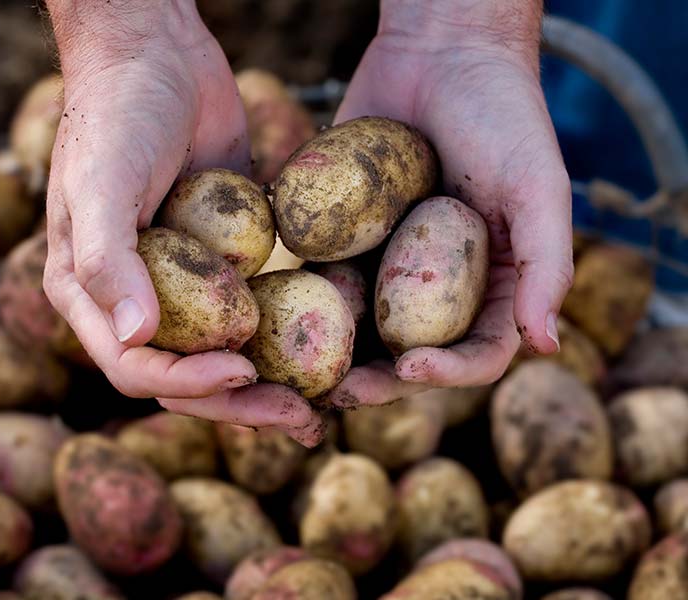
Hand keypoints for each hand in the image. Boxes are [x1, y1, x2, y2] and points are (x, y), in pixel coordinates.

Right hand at [43, 8, 322, 444]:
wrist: (158, 54)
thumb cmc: (116, 113)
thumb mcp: (100, 181)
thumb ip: (107, 259)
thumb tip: (135, 336)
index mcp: (90, 296)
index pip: (137, 367)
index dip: (188, 382)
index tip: (245, 371)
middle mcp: (134, 298)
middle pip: (187, 375)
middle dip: (241, 402)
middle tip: (303, 416)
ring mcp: (183, 281)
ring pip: (226, 352)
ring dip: (270, 382)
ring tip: (322, 403)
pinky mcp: (225, 258)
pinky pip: (255, 307)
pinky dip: (286, 333)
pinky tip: (327, 347)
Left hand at [329, 14, 572, 406]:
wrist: (442, 52)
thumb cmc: (503, 114)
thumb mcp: (538, 186)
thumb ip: (548, 264)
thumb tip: (549, 344)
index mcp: (494, 286)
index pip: (478, 353)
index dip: (449, 374)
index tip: (409, 370)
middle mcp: (440, 285)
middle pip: (411, 354)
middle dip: (379, 381)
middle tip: (340, 392)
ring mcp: (390, 264)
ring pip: (360, 329)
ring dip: (332, 356)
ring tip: (300, 372)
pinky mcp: (346, 238)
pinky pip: (324, 279)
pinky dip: (303, 303)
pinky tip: (275, 316)